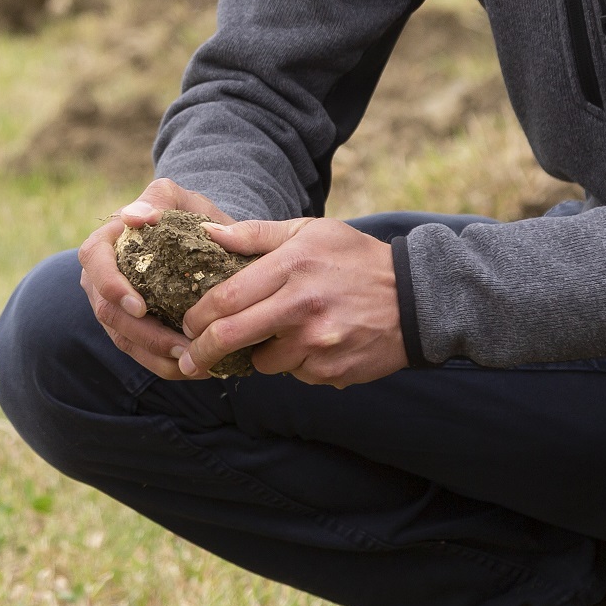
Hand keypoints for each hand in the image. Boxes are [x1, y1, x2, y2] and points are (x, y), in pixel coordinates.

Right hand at [78, 179, 231, 380]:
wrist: (198, 238)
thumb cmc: (183, 215)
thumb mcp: (175, 198)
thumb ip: (157, 200)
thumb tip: (133, 216)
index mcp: (104, 243)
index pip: (94, 263)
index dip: (112, 288)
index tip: (141, 307)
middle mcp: (100, 280)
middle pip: (108, 314)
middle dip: (145, 335)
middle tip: (181, 347)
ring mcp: (112, 308)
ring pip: (124, 340)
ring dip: (157, 356)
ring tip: (192, 363)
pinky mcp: (130, 330)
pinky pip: (139, 353)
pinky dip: (164, 364)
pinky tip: (193, 369)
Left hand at [180, 217, 405, 388]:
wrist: (417, 298)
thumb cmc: (356, 259)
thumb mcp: (310, 232)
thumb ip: (255, 235)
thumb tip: (207, 234)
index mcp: (292, 267)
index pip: (225, 298)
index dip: (197, 316)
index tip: (187, 324)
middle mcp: (302, 307)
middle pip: (231, 337)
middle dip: (202, 351)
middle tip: (191, 358)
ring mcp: (318, 343)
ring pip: (263, 362)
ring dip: (261, 353)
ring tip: (282, 333)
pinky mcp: (332, 370)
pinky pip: (296, 373)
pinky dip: (296, 363)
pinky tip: (316, 342)